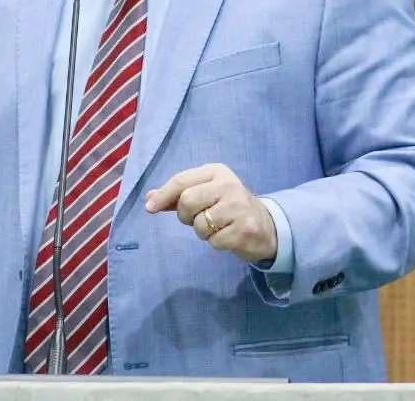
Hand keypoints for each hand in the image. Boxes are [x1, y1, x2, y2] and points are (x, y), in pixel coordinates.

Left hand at [145, 164, 277, 263]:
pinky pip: (214, 241)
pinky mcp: (245, 229)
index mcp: (216, 172)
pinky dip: (216, 242)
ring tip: (217, 226)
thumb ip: (178, 195)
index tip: (149, 208)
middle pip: (187, 201)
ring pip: (199, 225)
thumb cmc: (228, 207)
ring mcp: (239, 207)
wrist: (265, 225)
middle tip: (197, 218)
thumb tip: (149, 198)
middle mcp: (229, 185)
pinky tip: (228, 235)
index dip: (163, 195)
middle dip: (186, 216)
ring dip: (202, 232)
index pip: (181, 181)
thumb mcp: (205, 193)